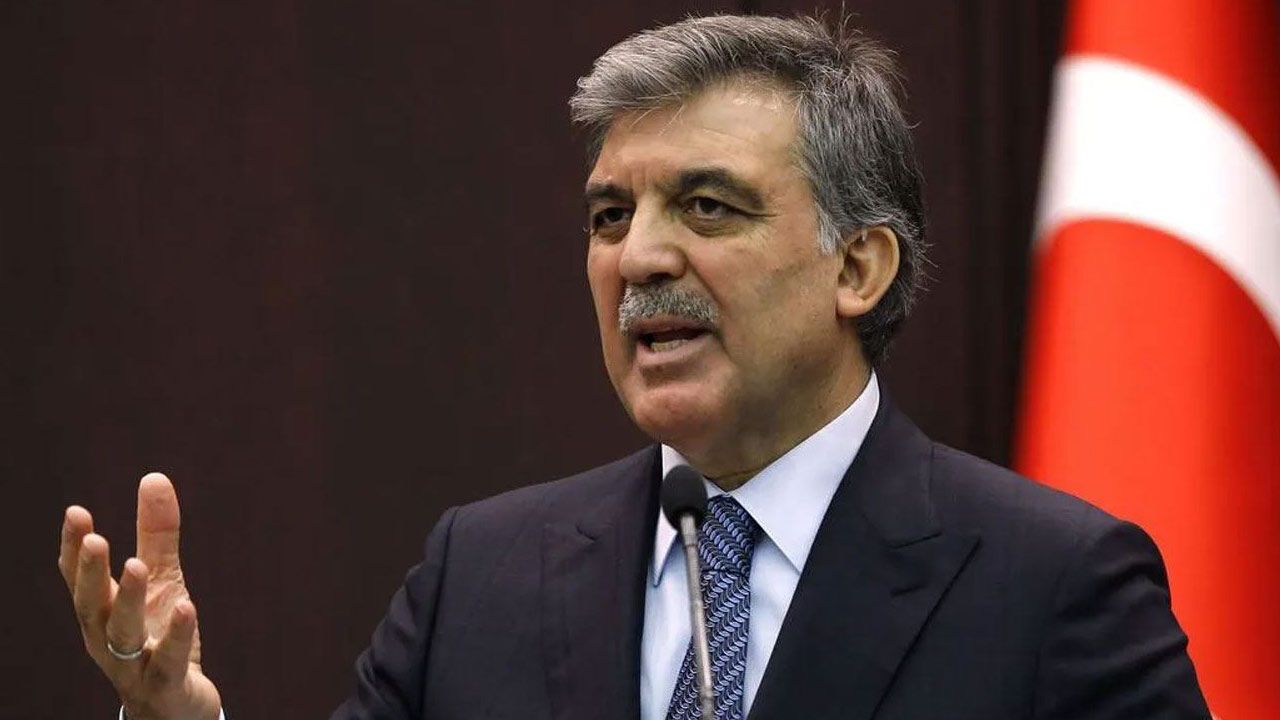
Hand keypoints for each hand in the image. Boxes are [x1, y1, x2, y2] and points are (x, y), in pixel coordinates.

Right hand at [59, 473, 221, 719]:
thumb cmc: (159, 638)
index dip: (74, 548)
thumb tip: (154, 477)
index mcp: (101, 612)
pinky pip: (167, 661)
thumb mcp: (162, 582)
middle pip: (91, 605)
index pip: (80, 578)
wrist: (173, 708)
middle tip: (94, 538)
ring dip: (126, 599)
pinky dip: (175, 635)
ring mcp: (133, 665)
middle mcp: (108, 638)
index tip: (75, 512)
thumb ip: (157, 535)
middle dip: (89, 572)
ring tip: (136, 565)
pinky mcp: (165, 684)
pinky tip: (187, 606)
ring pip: (122, 633)